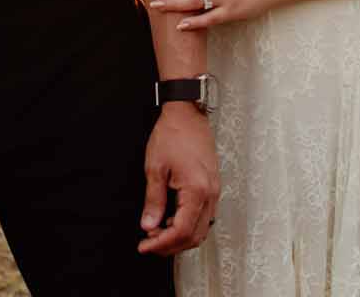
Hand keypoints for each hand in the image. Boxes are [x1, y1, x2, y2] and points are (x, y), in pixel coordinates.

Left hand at [138, 102, 219, 253]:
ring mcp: (214, 191)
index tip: (144, 246)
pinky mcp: (213, 187)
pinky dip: (188, 225)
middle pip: (194, 236)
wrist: (188, 113)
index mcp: (197, 189)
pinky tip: (171, 220)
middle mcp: (210, 194)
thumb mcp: (155, 168)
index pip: (182, 230)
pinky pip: (204, 216)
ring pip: (201, 229)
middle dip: (170, 245)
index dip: (162, 243)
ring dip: (180, 237)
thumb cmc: (172, 135)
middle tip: (148, 243)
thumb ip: (153, 200)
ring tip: (157, 232)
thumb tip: (149, 226)